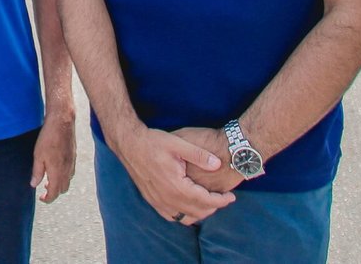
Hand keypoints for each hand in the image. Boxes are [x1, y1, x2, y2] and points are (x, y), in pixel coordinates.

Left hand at [31, 114, 75, 203]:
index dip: (48, 199)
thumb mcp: (38, 156)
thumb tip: (34, 185)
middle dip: (54, 192)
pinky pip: (71, 171)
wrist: (62, 122)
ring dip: (60, 183)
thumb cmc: (48, 138)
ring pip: (68, 181)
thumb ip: (37, 172)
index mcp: (57, 173)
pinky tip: (57, 168)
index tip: (41, 198)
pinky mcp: (74, 156)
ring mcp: (72, 163)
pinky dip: (64, 175)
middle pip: (63, 189)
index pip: (54, 193)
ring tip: (49, 179)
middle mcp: (67, 170)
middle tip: (44, 189)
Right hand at [109, 126, 235, 224]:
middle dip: (213, 207)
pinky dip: (185, 215)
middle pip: (197, 212)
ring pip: (185, 218)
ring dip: (199, 213)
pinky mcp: (152, 201)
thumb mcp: (178, 144)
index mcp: (176, 186)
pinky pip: (172, 216)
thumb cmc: (153, 142)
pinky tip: (189, 205)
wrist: (129, 144)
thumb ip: (199, 155)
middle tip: (223, 198)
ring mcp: (158, 202)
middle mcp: (166, 198)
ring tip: (209, 202)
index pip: (204, 201)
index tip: (231, 196)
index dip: (221, 200)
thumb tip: (218, 164)